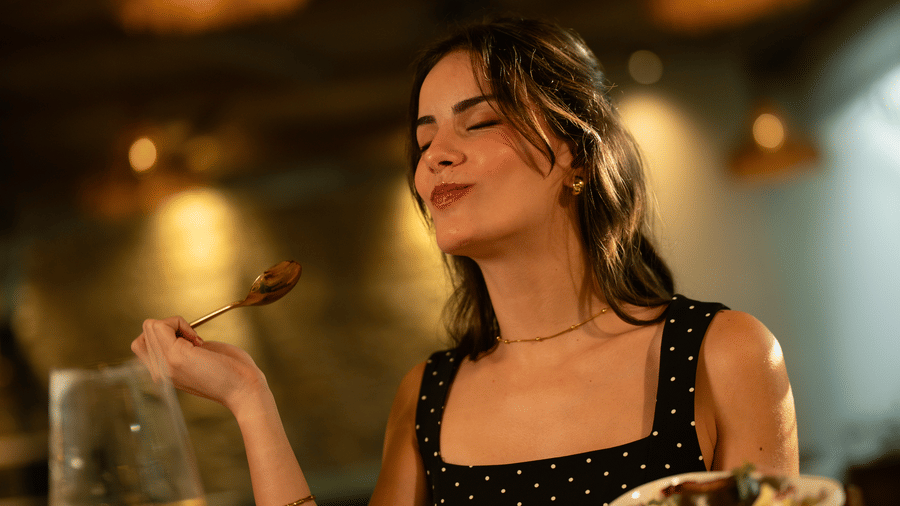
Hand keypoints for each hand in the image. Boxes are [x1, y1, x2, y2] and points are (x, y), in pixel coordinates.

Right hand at [132, 317, 267, 413]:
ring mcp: (165, 366)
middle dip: (169, 328)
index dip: (164, 337)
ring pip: (149, 326)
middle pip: (143, 335)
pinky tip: (197, 339)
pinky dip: (179, 322)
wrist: (244, 388)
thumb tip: (173, 329)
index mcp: (164, 374)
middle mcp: (159, 372)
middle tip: (193, 341)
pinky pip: (160, 325)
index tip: (189, 344)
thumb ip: (181, 349)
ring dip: (175, 324)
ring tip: (195, 341)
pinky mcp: (174, 357)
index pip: (141, 346)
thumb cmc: (230, 372)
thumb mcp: (198, 359)